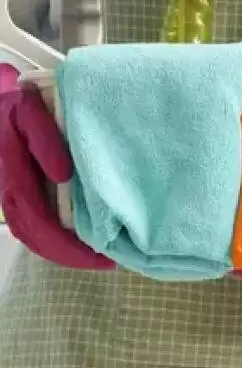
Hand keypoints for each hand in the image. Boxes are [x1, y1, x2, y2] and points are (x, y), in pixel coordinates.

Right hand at [0, 64, 113, 269]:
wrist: (6, 104)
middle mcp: (10, 193)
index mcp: (14, 179)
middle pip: (36, 236)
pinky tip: (81, 239)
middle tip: (107, 263)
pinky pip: (34, 224)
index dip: (65, 245)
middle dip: (69, 254)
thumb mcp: (31, 114)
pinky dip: (57, 238)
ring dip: (63, 250)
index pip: (38, 223)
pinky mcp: (20, 194)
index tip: (99, 255)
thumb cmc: (24, 106)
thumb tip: (63, 175)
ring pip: (33, 235)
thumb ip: (44, 142)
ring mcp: (13, 196)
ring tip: (98, 257)